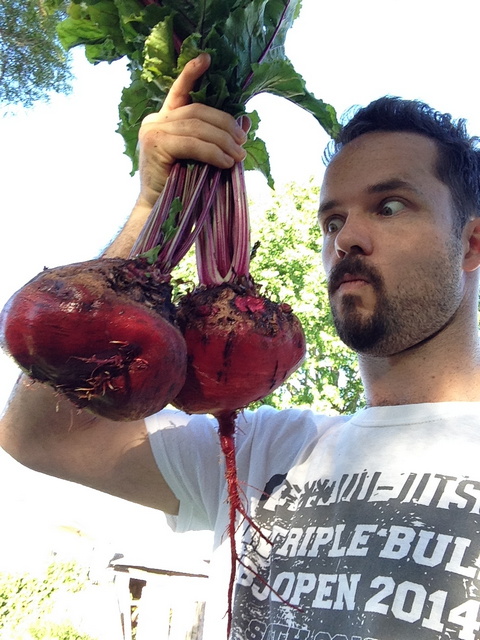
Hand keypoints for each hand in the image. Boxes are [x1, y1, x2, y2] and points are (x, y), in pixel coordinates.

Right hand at [137, 53, 249, 208]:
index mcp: (165, 119)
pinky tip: (225, 162)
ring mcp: (153, 131)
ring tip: (238, 156)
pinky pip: (191, 143)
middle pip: (197, 111)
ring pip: (196, 126)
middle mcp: (156, 120)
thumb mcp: (202, 157)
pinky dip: (212, 152)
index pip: (180, 91)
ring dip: (223, 141)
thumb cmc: (181, 186)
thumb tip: (246, 121)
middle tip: (243, 141)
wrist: (159, 212)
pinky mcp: (156, 145)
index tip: (207, 58)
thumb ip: (217, 138)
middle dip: (225, 124)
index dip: (192, 73)